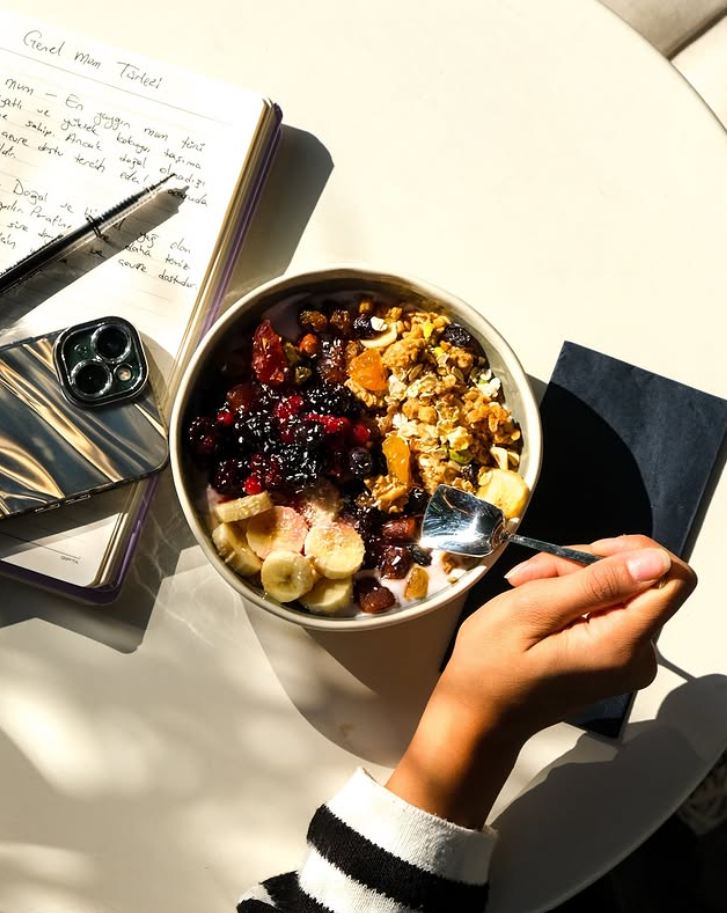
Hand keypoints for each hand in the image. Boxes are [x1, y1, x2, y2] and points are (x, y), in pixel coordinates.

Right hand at [387, 535, 696, 827]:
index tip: (587, 553)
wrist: (478, 716)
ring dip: (573, 578)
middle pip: (640, 580)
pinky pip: (609, 609)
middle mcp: (637, 655)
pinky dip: (574, 596)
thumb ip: (597, 583)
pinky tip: (540, 604)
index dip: (636, 551)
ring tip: (527, 588)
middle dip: (586, 564)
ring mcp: (627, 660)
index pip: (673, 579)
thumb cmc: (491, 666)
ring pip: (620, 589)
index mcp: (621, 644)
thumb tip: (656, 561)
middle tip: (533, 574)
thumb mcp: (533, 610)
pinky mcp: (614, 659)